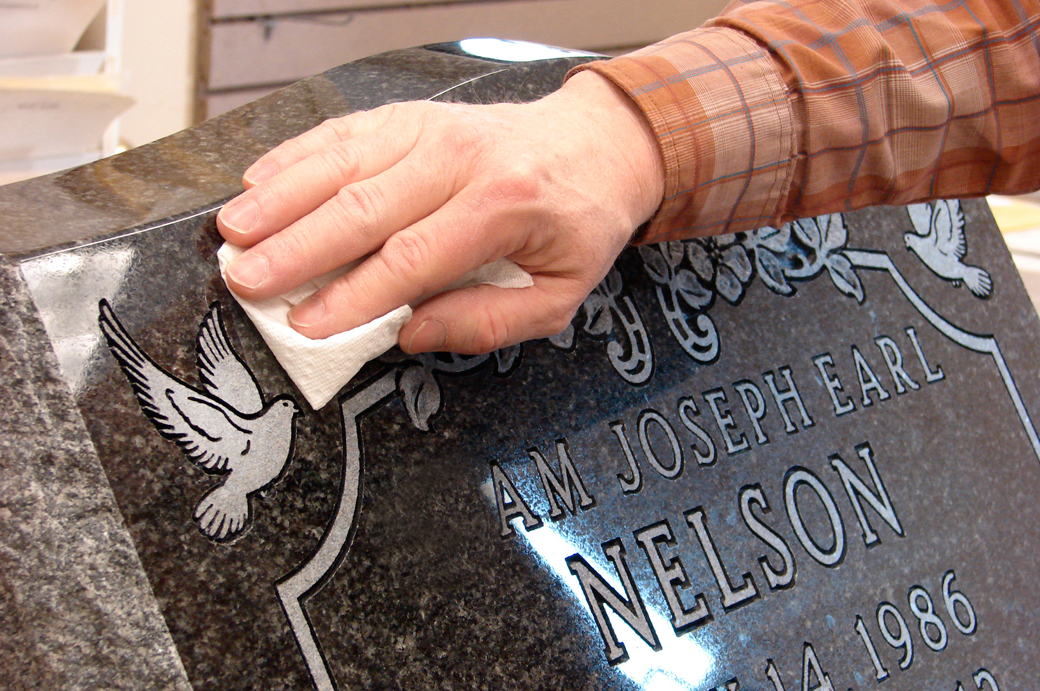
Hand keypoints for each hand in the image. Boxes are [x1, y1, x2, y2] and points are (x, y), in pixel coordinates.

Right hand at [216, 70, 663, 353]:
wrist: (595, 146)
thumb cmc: (576, 223)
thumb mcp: (558, 294)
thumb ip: (489, 321)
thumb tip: (413, 334)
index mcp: (502, 205)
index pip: (412, 257)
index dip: (353, 295)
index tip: (308, 325)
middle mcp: (460, 158)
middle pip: (363, 207)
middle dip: (297, 249)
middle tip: (247, 281)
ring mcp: (431, 129)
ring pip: (342, 163)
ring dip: (282, 199)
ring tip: (234, 232)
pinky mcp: (411, 117)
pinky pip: (344, 132)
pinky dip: (297, 156)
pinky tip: (259, 180)